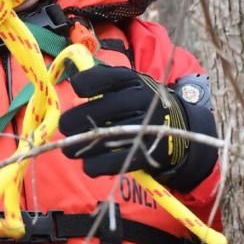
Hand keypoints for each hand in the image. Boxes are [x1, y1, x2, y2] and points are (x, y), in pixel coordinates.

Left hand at [58, 65, 188, 178]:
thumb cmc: (137, 102)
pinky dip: (94, 165)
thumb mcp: (125, 83)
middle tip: (65, 127)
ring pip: (102, 138)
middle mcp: (140, 100)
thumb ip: (100, 80)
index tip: (78, 92)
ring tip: (69, 150)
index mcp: (132, 80)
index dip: (83, 84)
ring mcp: (145, 127)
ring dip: (77, 146)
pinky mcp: (147, 152)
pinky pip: (113, 162)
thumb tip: (71, 80)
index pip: (99, 78)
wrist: (178, 126)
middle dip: (72, 121)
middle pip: (98, 111)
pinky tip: (88, 164)